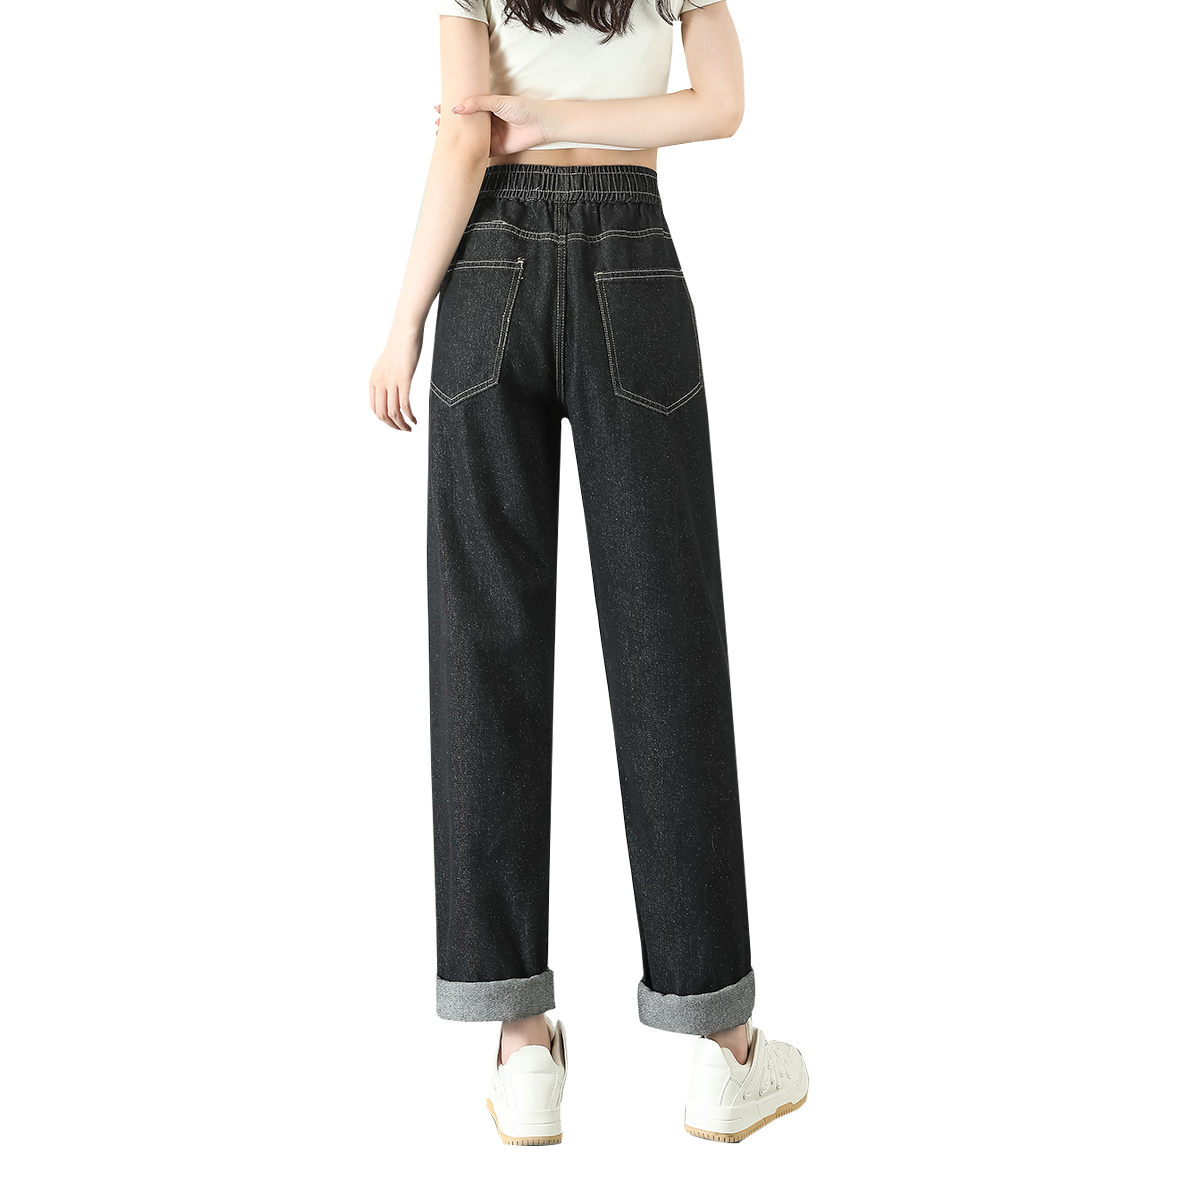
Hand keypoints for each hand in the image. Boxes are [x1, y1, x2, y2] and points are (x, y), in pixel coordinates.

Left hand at [369, 326, 421, 431]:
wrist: (405, 332)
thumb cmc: (399, 347)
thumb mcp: (387, 366)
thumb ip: (386, 381)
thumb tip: (391, 395)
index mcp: (373, 380)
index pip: (374, 408)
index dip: (384, 421)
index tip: (395, 424)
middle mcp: (379, 382)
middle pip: (382, 414)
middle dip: (393, 426)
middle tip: (404, 430)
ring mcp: (391, 381)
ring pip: (393, 412)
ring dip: (402, 425)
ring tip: (410, 428)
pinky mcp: (404, 379)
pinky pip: (404, 405)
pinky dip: (409, 416)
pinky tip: (415, 420)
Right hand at [433, 94, 551, 155]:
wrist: (540, 124)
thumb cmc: (523, 109)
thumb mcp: (497, 101)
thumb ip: (477, 103)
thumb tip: (457, 108)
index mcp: (487, 107)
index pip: (465, 107)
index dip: (452, 108)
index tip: (438, 108)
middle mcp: (487, 121)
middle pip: (465, 123)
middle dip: (450, 124)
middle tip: (436, 123)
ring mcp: (490, 136)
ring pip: (469, 138)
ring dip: (456, 138)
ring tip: (441, 136)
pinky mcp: (495, 149)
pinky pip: (478, 152)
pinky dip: (467, 152)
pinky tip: (457, 151)